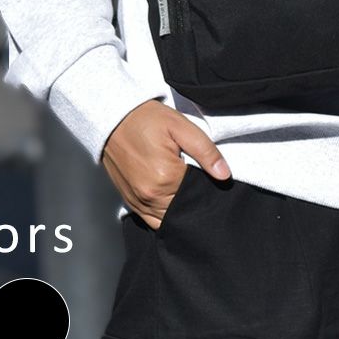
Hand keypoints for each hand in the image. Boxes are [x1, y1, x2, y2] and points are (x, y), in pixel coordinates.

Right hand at [99, 99, 230, 229]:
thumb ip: (206, 151)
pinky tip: (170, 197)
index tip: (205, 172)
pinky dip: (163, 214)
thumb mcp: (181, 126)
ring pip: (168, 219)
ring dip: (179, 208)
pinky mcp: (130, 202)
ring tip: (182, 185)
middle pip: (184, 210)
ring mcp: (138, 201)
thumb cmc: (146, 119)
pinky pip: (151, 220)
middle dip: (194, 199)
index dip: (207, 184)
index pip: (198, 194)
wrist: (113, 118)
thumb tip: (224, 174)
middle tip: (196, 178)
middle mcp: (150, 195)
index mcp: (166, 178)